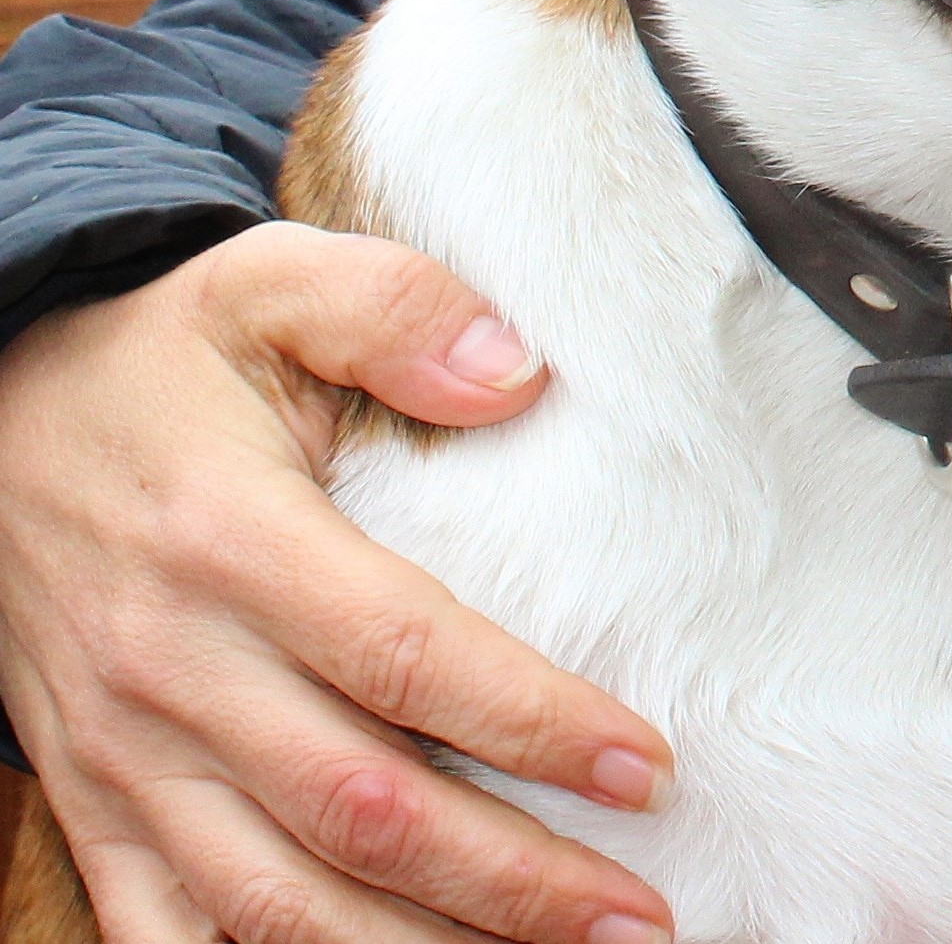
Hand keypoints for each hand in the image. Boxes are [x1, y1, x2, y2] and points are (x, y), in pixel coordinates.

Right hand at [0, 222, 679, 943]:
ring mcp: (122, 756)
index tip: (648, 767)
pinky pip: (167, 932)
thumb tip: (520, 373)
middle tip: (639, 911)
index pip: (407, 659)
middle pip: (359, 810)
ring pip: (273, 902)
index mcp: (232, 544)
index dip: (533, 725)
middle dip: (509, 880)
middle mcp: (173, 670)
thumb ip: (398, 310)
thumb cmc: (163, 358)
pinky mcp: (91, 804)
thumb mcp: (270, 285)